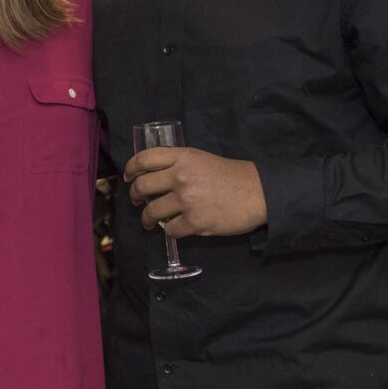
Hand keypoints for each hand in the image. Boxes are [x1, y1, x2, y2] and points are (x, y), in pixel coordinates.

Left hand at [124, 147, 266, 236]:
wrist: (259, 193)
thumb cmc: (232, 176)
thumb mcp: (202, 159)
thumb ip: (179, 164)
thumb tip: (154, 176)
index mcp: (183, 157)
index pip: (145, 158)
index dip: (131, 168)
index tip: (128, 176)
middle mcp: (181, 176)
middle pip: (143, 186)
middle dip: (135, 195)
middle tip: (137, 201)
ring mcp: (187, 200)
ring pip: (153, 211)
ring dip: (148, 218)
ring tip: (149, 221)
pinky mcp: (195, 222)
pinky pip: (170, 230)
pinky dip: (170, 230)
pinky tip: (175, 227)